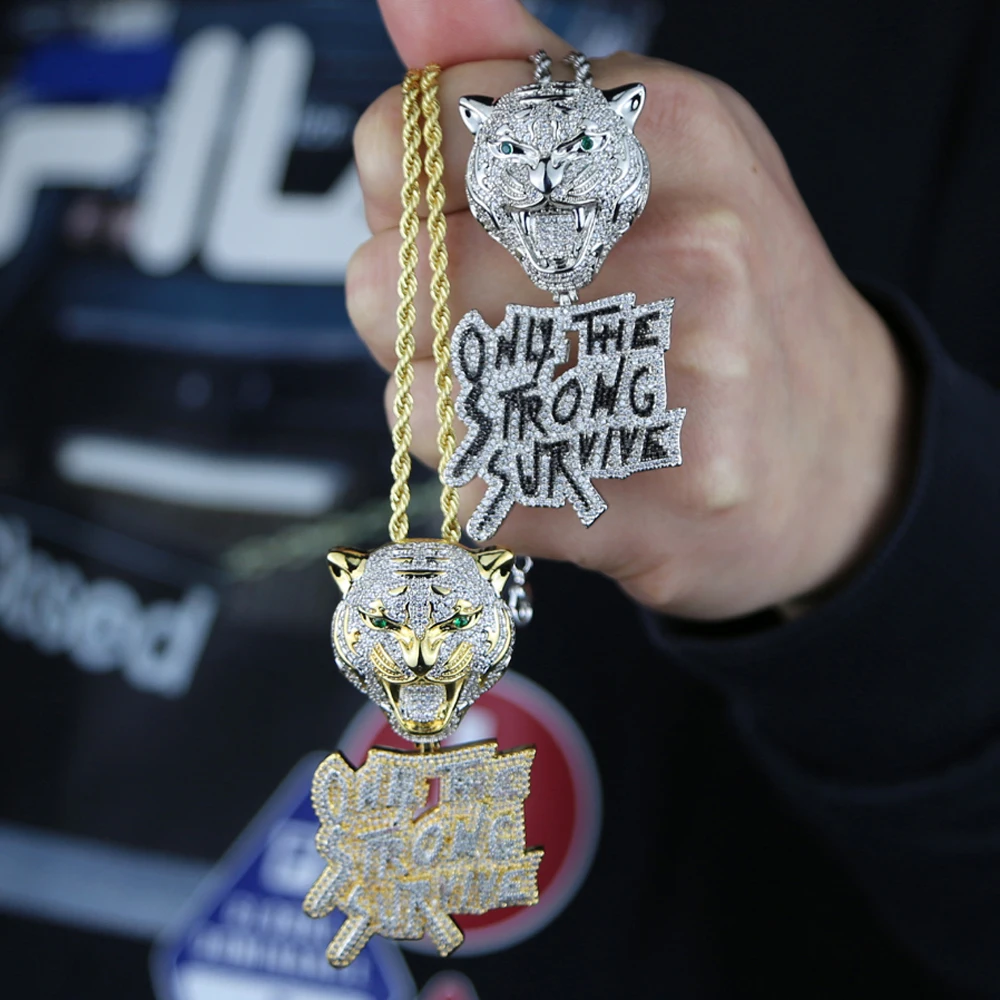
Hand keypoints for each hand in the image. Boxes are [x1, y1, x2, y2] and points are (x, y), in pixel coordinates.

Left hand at [348, 0, 909, 619]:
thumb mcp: (651, 149)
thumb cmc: (718, 290)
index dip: (401, 182)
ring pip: (417, 393)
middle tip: (486, 312)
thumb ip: (520, 78)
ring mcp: (667, 392)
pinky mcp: (640, 508)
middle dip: (410, 301)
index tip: (453, 207)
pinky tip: (554, 452)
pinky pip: (467, 487)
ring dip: (443, 396)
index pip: (422, 135)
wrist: (832, 457)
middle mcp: (682, 256)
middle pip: (395, 276)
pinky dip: (485, 473)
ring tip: (526, 386)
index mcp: (672, 135)